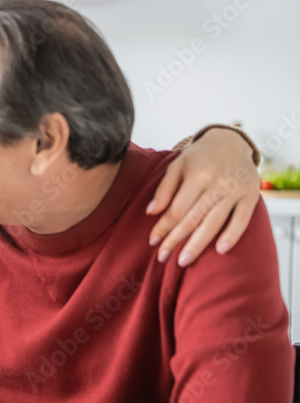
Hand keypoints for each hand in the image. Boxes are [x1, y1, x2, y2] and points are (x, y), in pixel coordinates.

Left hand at [147, 127, 260, 266]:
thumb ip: (164, 189)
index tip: (152, 242)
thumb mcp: (177, 165)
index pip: (177, 208)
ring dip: (198, 243)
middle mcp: (217, 183)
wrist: (232, 142)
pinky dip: (232, 235)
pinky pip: (242, 219)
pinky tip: (220, 250)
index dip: (163, 226)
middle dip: (176, 239)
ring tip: (183, 260)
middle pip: (193, 217)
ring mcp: (235, 190)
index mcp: (197, 175)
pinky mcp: (251, 195)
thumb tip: (150, 212)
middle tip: (162, 257)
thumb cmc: (199, 157)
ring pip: (214, 221)